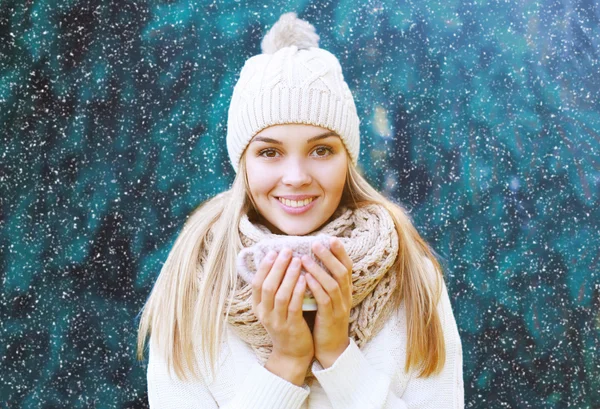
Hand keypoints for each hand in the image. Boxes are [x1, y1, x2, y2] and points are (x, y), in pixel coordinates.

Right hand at [252, 247, 314, 363]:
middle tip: (286, 251)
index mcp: (258, 307)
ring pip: (280, 295)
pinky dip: (298, 291)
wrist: (292, 353)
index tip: (273, 251)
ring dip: (288, 276)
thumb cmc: (286, 323)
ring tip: (297, 260)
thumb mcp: (274, 307)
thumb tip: (278, 262)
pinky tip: (305, 278)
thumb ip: (274, 289)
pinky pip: (294, 306)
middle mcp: (264, 314)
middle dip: (277, 267)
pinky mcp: (291, 327)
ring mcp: (277, 321)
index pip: (257, 283)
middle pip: (267, 286)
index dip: (265, 267)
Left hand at [301, 237, 352, 367]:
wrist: (330, 347)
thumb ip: (323, 281)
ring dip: (319, 270)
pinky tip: (305, 279)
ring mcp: (340, 307)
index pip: (347, 266)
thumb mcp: (328, 298)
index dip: (340, 252)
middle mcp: (346, 296)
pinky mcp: (331, 318)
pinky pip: (325, 300)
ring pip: (333, 284)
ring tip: (305, 258)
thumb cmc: (325, 318)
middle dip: (329, 256)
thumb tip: (311, 259)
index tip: (330, 238)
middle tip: (316, 244)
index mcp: (345, 290)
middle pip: (342, 271)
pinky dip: (315, 288)